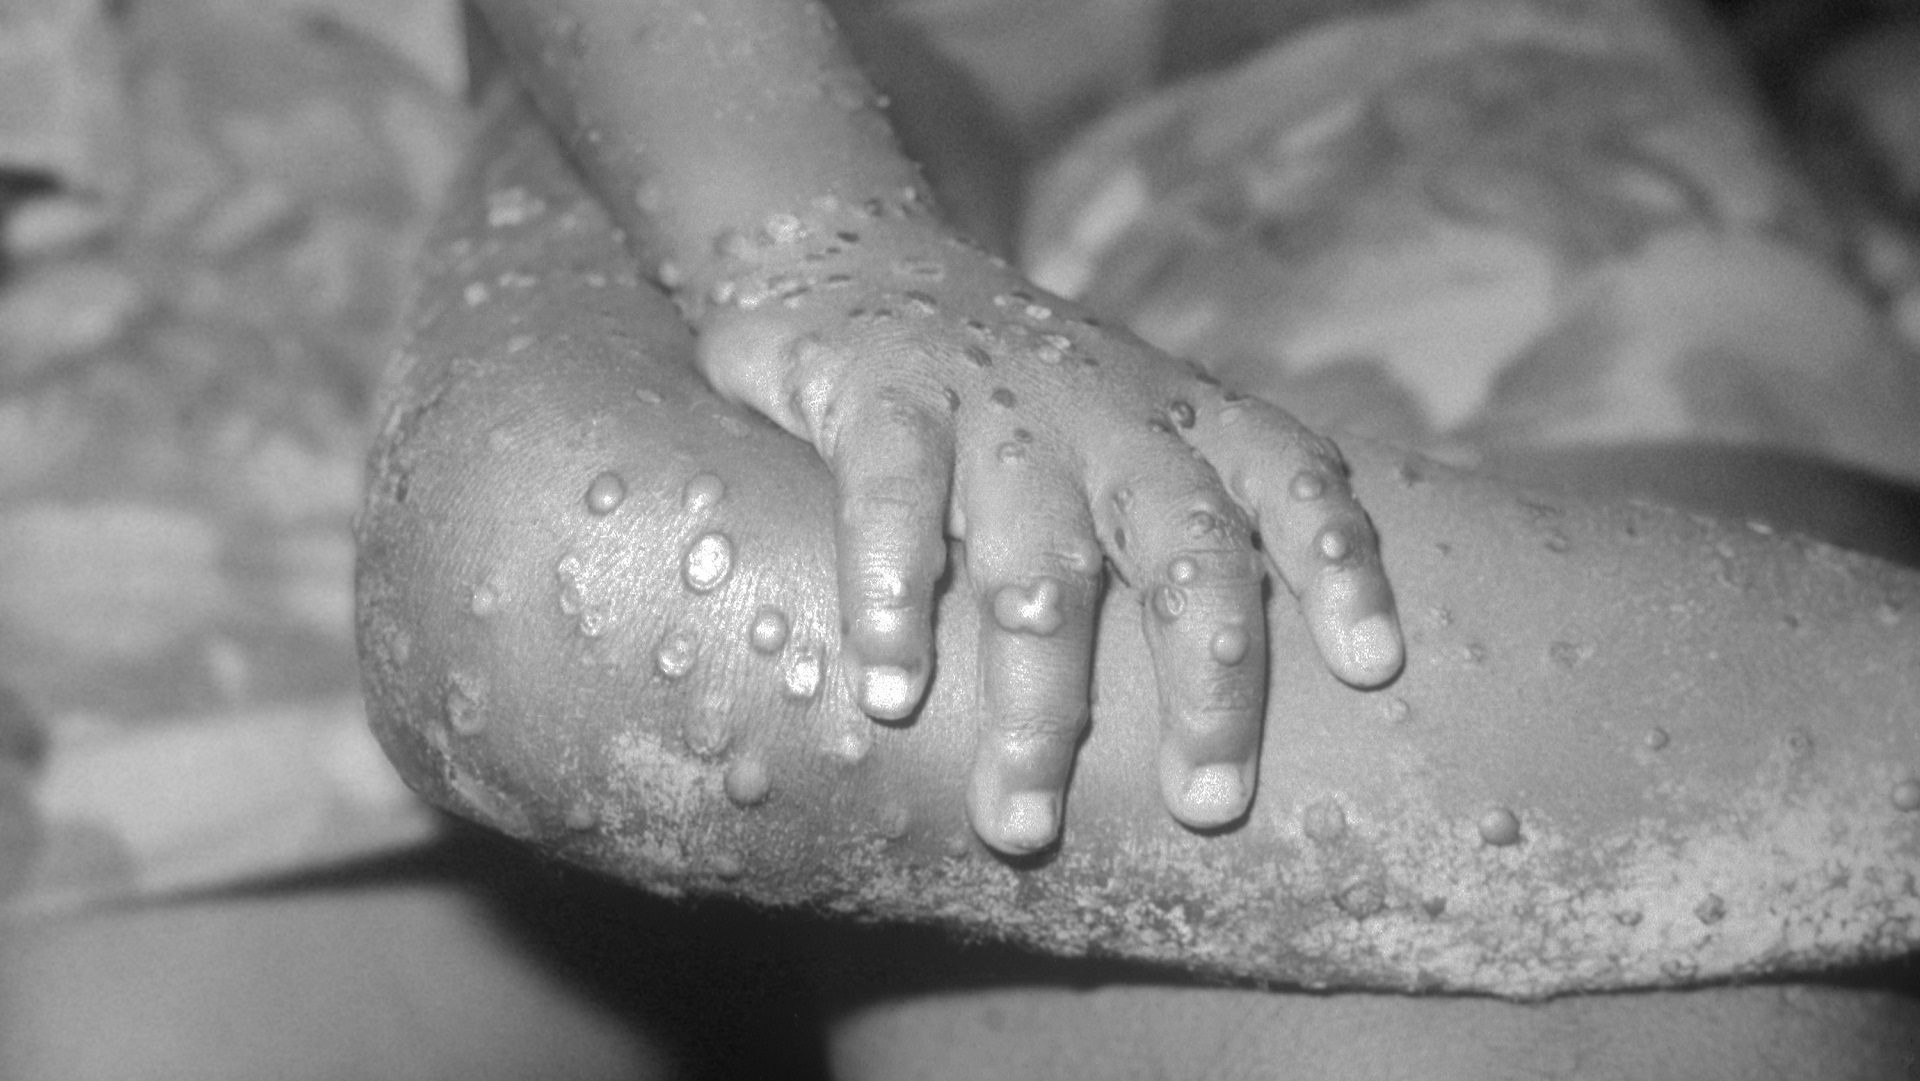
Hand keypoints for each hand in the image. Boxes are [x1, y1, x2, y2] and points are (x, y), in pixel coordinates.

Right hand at [686, 196, 1402, 853]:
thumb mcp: (1118, 430)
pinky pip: (896, 497)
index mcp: (1181, 418)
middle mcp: (1108, 409)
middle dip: (1210, 680)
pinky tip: (891, 691)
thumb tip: (1250, 701)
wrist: (855, 253)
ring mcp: (998, 401)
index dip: (1339, 563)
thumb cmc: (1010, 394)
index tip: (1374, 668)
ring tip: (1020, 818)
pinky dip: (896, 594)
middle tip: (1208, 804)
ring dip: (1038, 698)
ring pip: (1043, 560)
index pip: (1292, 474)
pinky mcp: (884, 392)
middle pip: (1191, 544)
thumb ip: (1175, 525)